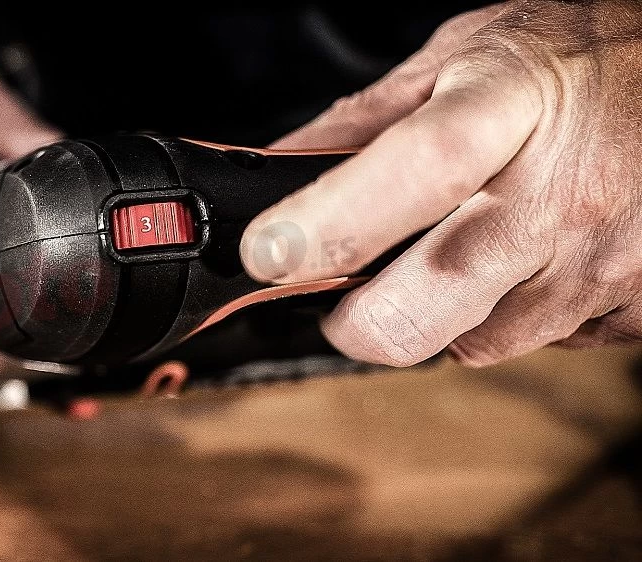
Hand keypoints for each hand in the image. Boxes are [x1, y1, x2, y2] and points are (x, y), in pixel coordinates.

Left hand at [241, 0, 641, 366]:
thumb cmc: (589, 59)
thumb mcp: (471, 53)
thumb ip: (369, 116)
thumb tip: (281, 167)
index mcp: (511, 107)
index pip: (415, 172)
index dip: (330, 222)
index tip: (267, 253)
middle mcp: (562, 194)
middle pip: (427, 304)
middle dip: (360, 320)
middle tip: (348, 292)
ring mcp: (604, 262)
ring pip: (473, 340)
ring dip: (444, 311)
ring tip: (472, 244)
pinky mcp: (636, 310)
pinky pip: (538, 343)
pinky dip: (511, 314)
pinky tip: (532, 261)